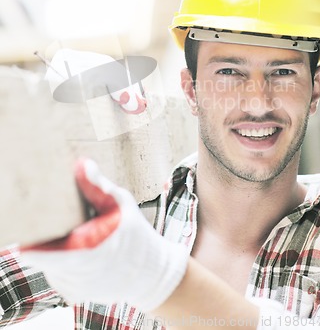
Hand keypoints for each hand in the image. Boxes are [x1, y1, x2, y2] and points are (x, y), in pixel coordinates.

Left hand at [20, 159, 188, 310]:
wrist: (152, 275)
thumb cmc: (138, 235)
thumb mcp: (121, 204)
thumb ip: (97, 187)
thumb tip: (82, 164)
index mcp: (86, 254)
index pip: (40, 253)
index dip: (31, 238)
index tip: (28, 222)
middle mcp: (76, 277)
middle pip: (42, 253)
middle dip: (47, 234)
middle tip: (62, 217)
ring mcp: (74, 289)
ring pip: (48, 262)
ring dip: (56, 247)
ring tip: (79, 233)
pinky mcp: (74, 295)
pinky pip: (57, 272)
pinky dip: (63, 259)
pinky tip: (82, 248)